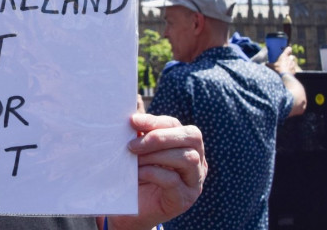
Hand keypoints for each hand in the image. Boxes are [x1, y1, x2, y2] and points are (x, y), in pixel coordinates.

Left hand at [110, 114, 205, 229]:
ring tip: (135, 161)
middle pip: (191, 137)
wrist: (130, 211)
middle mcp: (196, 161)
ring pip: (188, 158)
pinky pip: (174, 181)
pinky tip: (138, 174)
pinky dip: (153, 173)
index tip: (132, 121)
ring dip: (156, 156)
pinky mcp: (184, 199)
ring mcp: (194, 181)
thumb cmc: (135, 176)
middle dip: (159, 137)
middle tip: (132, 145)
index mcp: (184, 144)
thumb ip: (140, 134)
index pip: (176, 124)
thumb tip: (133, 114)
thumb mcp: (138, 151)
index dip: (154, 121)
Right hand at [269, 47, 299, 74]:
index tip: (287, 49)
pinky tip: (287, 72)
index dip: (288, 49)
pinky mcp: (294, 70)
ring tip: (286, 67)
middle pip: (291, 56)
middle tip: (285, 61)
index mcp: (284, 56)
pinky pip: (293, 68)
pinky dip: (291, 70)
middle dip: (289, 58)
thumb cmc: (278, 69)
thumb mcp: (271, 66)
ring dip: (290, 64)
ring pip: (292, 62)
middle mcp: (290, 59)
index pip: (288, 49)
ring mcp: (293, 64)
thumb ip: (268, 64)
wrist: (285, 76)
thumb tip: (265, 64)